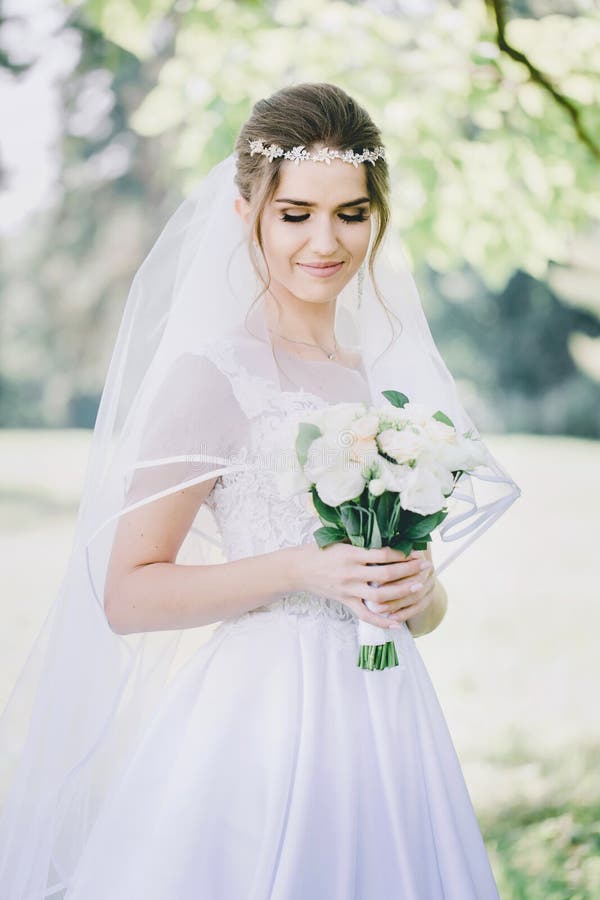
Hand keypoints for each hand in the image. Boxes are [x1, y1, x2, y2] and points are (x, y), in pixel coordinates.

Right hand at [289, 542, 432, 630]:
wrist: (298, 569)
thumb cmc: (321, 551)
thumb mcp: (341, 541)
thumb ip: (362, 542)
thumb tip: (389, 538)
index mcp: (351, 554)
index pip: (382, 554)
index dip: (401, 553)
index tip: (416, 551)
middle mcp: (351, 573)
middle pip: (385, 576)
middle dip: (409, 571)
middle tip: (425, 567)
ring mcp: (348, 590)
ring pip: (380, 596)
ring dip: (401, 593)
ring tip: (418, 588)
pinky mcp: (345, 602)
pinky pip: (366, 615)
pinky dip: (382, 621)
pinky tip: (397, 623)